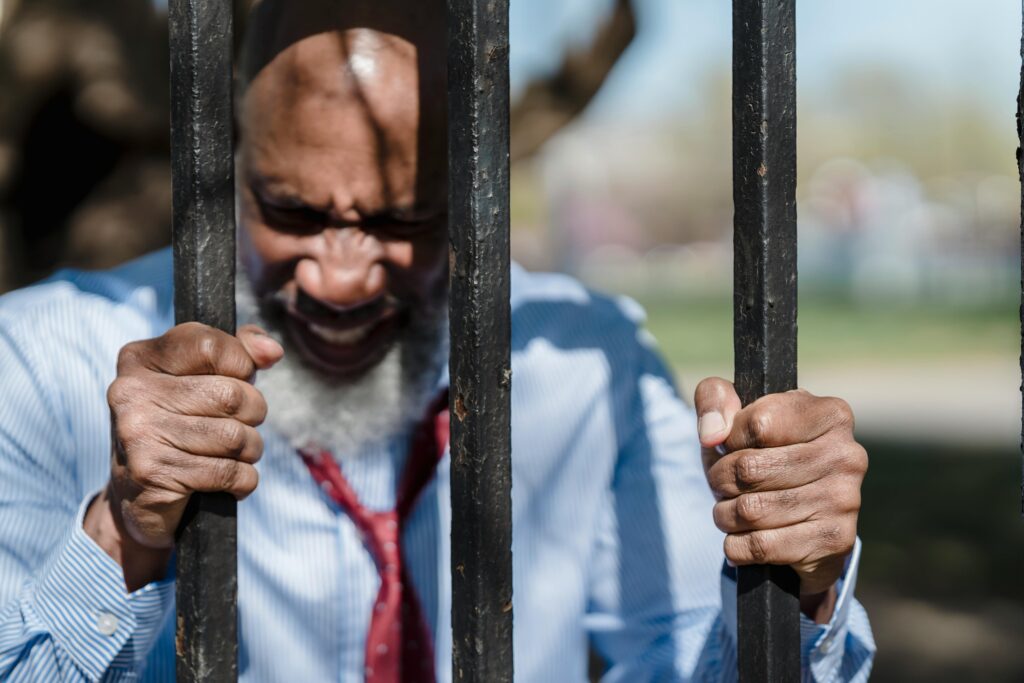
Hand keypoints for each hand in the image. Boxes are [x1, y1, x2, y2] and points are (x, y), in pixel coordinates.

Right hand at [85, 323, 282, 589]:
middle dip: (253, 413)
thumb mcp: (201, 380)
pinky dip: (243, 480)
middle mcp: (132, 391)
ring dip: (250, 450)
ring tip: (233, 455)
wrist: (136, 498)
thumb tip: (272, 350)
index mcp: (140, 359)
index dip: (241, 364)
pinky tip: (227, 481)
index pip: (211, 346)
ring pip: (235, 436)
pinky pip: (230, 472)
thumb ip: (239, 352)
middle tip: (239, 425)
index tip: (238, 380)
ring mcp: (139, 432)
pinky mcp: (152, 472)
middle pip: (231, 394)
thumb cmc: (180, 427)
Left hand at [694, 378, 866, 611]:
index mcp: (829, 414)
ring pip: (750, 511)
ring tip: (731, 510)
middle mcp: (847, 454)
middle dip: (721, 480)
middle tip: (724, 484)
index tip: (731, 446)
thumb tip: (712, 434)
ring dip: (725, 514)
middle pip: (749, 468)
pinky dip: (737, 545)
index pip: (757, 423)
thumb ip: (714, 398)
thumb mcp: (735, 415)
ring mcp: (844, 499)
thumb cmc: (762, 453)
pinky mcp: (835, 540)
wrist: (800, 516)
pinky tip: (744, 537)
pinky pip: (761, 546)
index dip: (729, 439)